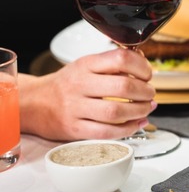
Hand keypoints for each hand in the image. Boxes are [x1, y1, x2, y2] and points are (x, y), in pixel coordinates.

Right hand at [19, 48, 156, 140]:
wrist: (34, 103)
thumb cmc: (68, 84)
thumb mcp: (88, 65)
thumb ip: (114, 63)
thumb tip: (143, 61)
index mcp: (86, 64)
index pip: (121, 58)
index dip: (142, 67)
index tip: (147, 74)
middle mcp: (80, 84)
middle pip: (123, 87)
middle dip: (145, 92)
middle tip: (150, 94)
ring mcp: (75, 108)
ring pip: (116, 111)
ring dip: (139, 111)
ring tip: (147, 108)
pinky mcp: (74, 129)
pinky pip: (106, 132)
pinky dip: (128, 129)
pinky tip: (137, 123)